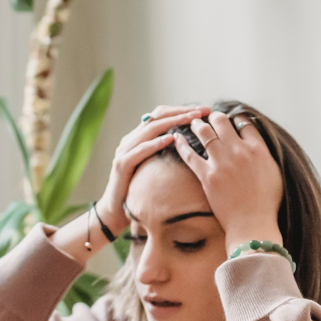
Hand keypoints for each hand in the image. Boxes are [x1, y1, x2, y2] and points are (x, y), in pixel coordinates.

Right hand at [94, 104, 211, 234]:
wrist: (116, 210)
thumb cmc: (140, 190)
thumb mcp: (156, 166)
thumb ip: (167, 152)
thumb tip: (195, 143)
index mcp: (138, 138)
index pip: (161, 115)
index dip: (182, 110)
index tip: (203, 110)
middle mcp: (130, 140)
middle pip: (156, 117)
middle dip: (181, 112)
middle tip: (201, 111)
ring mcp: (124, 151)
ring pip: (150, 129)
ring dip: (173, 122)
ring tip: (191, 120)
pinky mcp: (121, 165)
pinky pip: (140, 150)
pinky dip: (155, 143)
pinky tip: (171, 139)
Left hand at [171, 110, 283, 249]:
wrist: (252, 223)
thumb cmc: (266, 203)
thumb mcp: (274, 173)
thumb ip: (264, 156)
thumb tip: (257, 146)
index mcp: (258, 150)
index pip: (245, 124)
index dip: (236, 119)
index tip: (230, 120)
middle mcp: (240, 151)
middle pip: (223, 123)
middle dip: (214, 117)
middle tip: (208, 116)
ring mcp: (222, 162)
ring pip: (205, 133)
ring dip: (197, 125)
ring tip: (192, 122)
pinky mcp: (206, 175)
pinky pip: (189, 154)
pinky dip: (181, 144)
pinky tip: (175, 137)